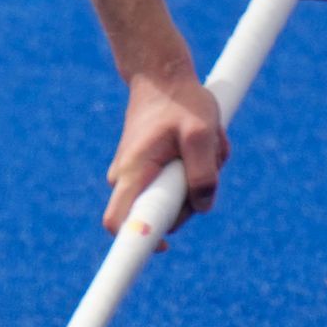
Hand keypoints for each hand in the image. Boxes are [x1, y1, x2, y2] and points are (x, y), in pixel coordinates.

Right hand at [106, 67, 227, 231]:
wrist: (163, 77)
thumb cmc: (180, 102)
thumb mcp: (201, 133)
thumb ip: (203, 173)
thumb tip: (202, 205)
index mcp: (133, 173)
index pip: (119, 223)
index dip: (136, 245)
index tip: (163, 249)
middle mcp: (128, 180)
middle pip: (162, 217)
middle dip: (192, 198)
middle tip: (207, 161)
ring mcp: (139, 178)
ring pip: (175, 201)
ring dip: (197, 181)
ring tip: (205, 145)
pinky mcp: (151, 174)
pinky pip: (177, 187)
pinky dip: (194, 171)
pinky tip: (200, 145)